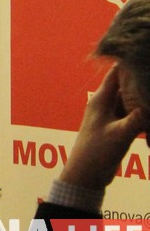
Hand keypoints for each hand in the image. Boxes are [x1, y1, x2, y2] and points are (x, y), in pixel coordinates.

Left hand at [60, 65, 146, 189]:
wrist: (87, 174)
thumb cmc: (97, 152)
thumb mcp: (119, 135)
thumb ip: (136, 120)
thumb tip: (149, 106)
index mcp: (101, 99)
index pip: (116, 74)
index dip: (130, 64)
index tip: (144, 55)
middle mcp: (105, 103)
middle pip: (126, 86)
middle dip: (142, 82)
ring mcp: (111, 115)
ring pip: (131, 101)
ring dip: (144, 99)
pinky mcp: (117, 127)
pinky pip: (133, 114)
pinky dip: (143, 114)